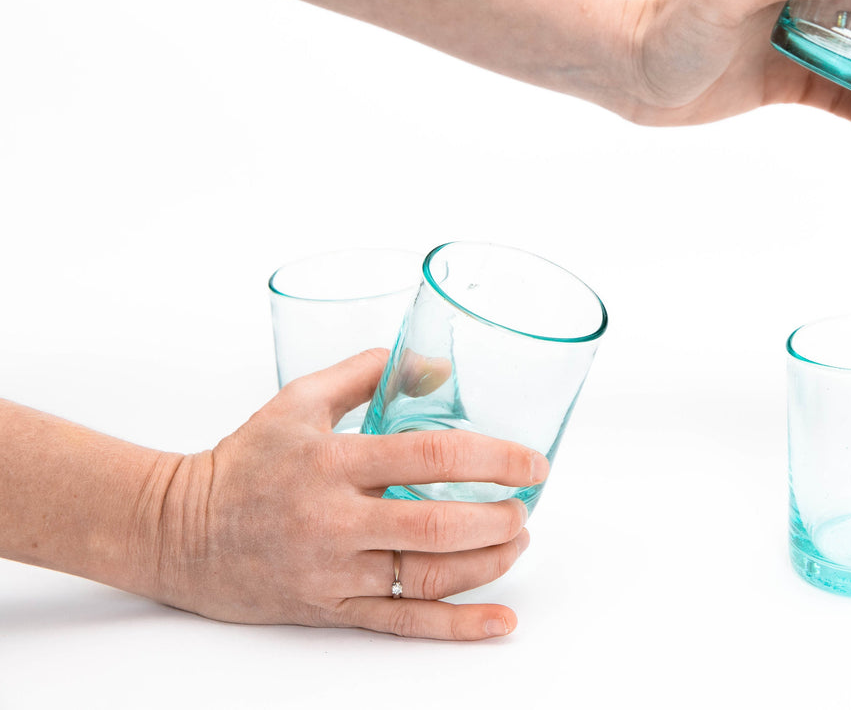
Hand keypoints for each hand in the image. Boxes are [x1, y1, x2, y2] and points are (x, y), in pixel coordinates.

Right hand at [152, 350, 545, 639]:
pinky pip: (403, 622)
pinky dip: (458, 625)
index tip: (531, 461)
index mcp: (334, 461)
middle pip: (438, 523)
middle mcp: (336, 519)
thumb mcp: (300, 400)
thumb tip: (437, 366)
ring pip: (428, 575)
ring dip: (489, 561)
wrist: (178, 534)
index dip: (494, 457)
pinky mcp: (331, 609)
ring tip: (518, 540)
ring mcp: (334, 571)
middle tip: (526, 503)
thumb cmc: (244, 462)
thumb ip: (368, 374)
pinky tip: (500, 620)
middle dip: (498, 516)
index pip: (431, 455)